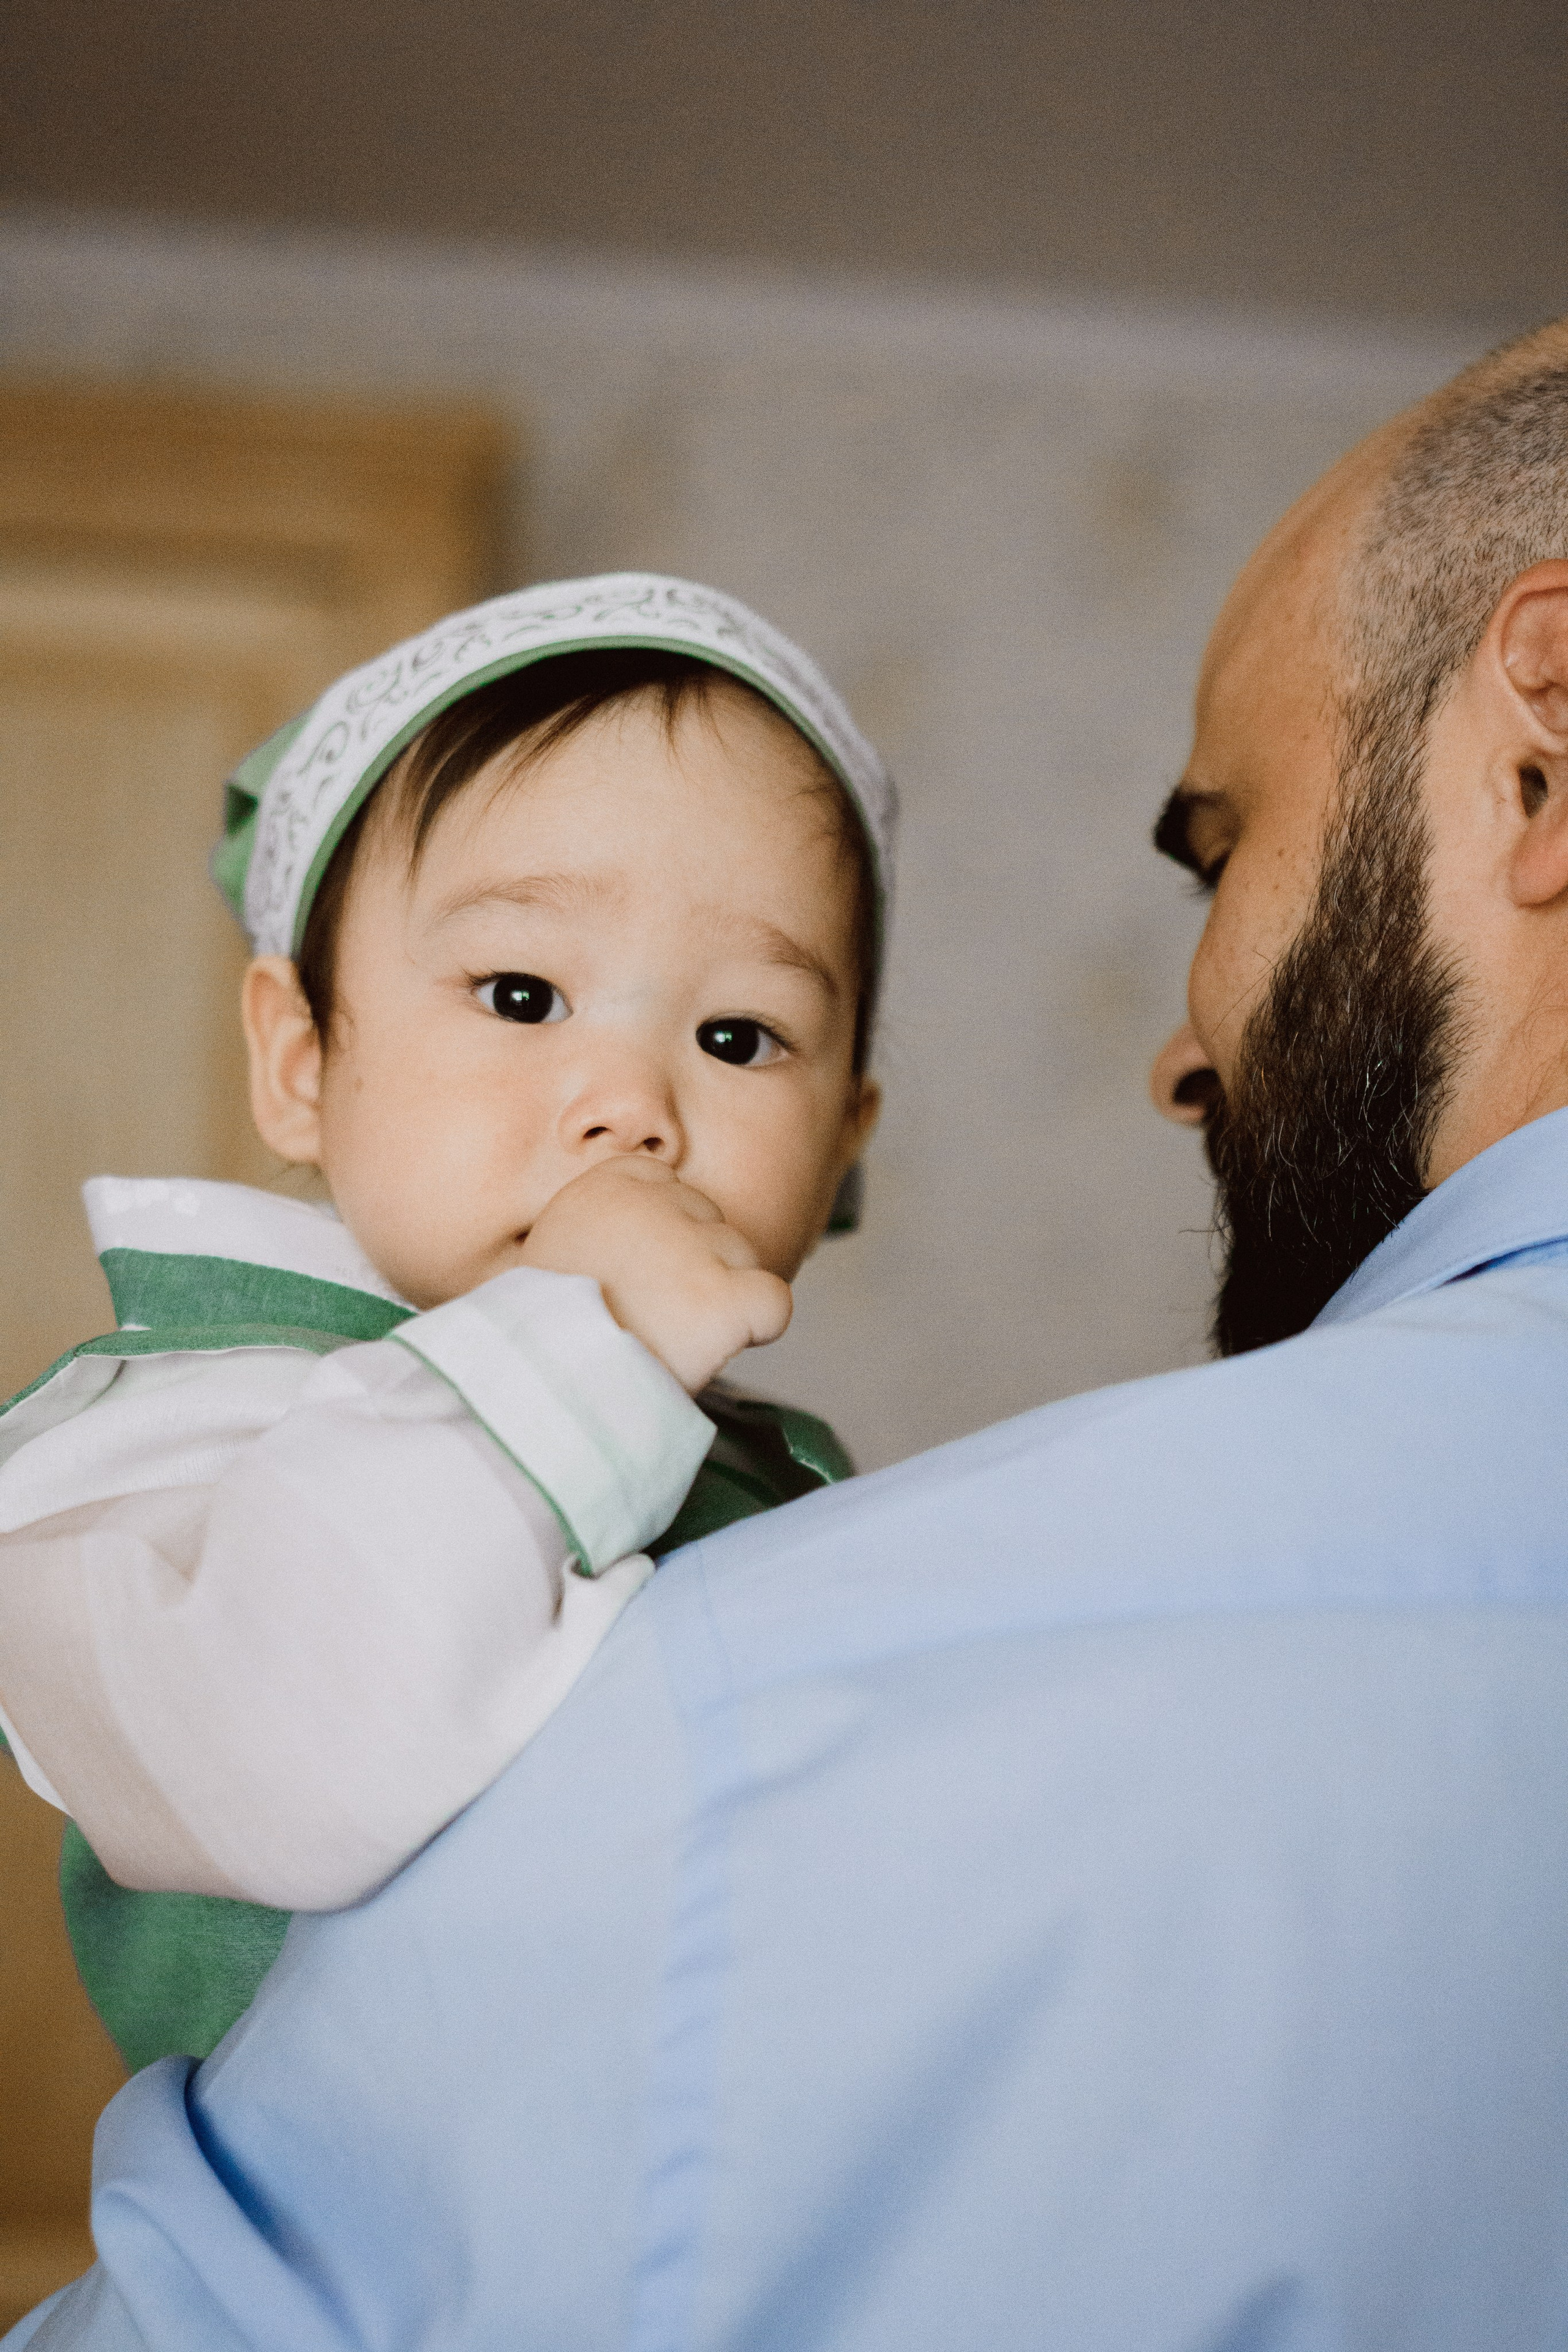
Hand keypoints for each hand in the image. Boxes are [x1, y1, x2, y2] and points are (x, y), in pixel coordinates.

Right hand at [519, 1159, 791, 1393]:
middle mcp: (648, 1205)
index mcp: (596, 1192)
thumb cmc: (546, 1340)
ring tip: (668, 1340)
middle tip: (653, 1317)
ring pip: (741, 1255)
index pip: (661, 1179)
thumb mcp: (552, 1262)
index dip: (665, 1229)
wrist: (543, 1391)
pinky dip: (760, 1326)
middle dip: (694, 1265)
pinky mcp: (723, 1298)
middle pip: (708, 1218)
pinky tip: (720, 1347)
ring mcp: (691, 1249)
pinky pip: (773, 1302)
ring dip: (718, 1297)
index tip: (644, 1272)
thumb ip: (601, 1237)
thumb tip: (645, 1251)